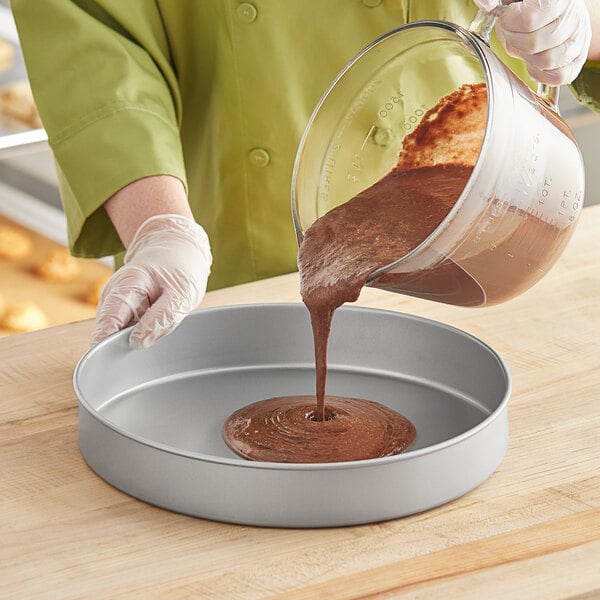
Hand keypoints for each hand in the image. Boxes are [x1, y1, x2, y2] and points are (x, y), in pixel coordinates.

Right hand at [91, 214, 211, 348]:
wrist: (177, 250)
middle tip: (157, 332)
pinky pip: (130, 330)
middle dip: (131, 342)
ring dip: (141, 335)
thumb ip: (162, 318)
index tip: (112, 362)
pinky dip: (144, 331)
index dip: (106, 345)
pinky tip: (156, 320)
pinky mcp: (123, 312)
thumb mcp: (181, 293)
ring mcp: (116, 304)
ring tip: (161, 317)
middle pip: (112, 332)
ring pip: (122, 334)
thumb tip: (137, 343)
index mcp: (125, 286)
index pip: (108, 322)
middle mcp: (113, 295)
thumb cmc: (180, 268)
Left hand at [473, 0, 591, 84]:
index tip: (506, 16)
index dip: (509, 22)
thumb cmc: (530, 3)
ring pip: (548, 61)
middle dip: (514, 41)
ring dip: (527, 58)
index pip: (529, 19)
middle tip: (512, 33)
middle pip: (534, 44)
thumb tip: (486, 4)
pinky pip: (560, 76)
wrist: (555, 7)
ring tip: (524, 46)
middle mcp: (574, 17)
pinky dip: (542, 74)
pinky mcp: (577, 59)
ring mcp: (579, 39)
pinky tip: (533, 62)